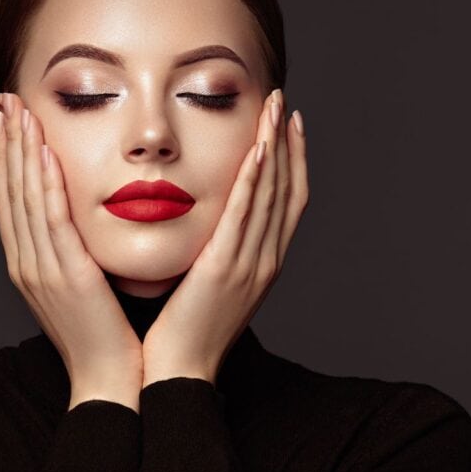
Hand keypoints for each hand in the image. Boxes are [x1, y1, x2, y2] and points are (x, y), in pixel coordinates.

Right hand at [0, 93, 143, 411]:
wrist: (109, 377)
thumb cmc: (103, 331)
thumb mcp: (81, 281)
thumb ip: (73, 246)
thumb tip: (78, 213)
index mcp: (27, 262)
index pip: (10, 197)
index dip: (5, 155)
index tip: (7, 119)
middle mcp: (25, 261)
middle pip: (8, 189)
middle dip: (5, 141)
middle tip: (5, 99)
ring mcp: (40, 269)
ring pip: (23, 198)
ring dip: (20, 151)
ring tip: (19, 111)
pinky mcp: (65, 275)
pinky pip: (51, 222)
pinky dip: (44, 184)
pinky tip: (44, 153)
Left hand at [142, 89, 308, 386]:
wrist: (177, 371)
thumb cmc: (185, 330)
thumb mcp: (208, 284)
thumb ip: (216, 250)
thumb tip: (209, 221)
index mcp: (263, 263)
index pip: (288, 201)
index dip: (293, 160)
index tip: (287, 124)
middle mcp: (266, 260)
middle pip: (286, 189)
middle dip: (287, 142)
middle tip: (281, 101)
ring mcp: (250, 265)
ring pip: (271, 195)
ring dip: (275, 148)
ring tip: (273, 108)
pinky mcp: (226, 270)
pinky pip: (245, 216)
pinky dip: (255, 180)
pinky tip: (257, 149)